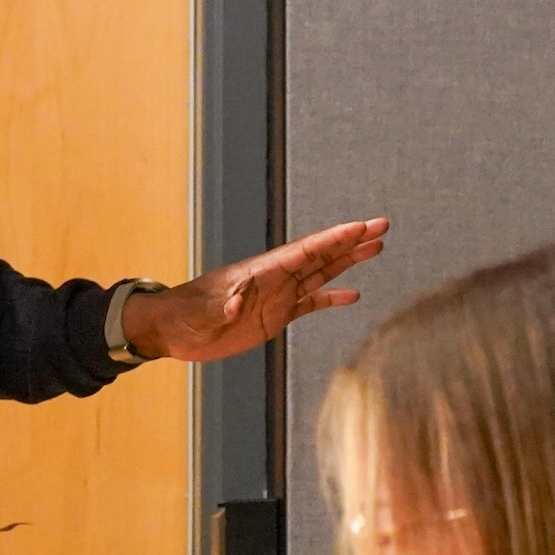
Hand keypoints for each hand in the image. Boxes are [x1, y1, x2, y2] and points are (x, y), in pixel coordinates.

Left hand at [121, 217, 388, 362]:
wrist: (171, 329)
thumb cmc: (183, 317)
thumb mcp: (201, 313)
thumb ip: (221, 307)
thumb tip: (237, 304)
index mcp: (261, 272)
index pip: (305, 251)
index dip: (334, 239)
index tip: (362, 226)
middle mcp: (274, 279)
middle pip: (321, 256)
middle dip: (352, 240)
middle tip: (383, 225)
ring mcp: (276, 296)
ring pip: (321, 274)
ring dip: (348, 261)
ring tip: (377, 247)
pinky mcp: (274, 315)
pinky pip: (310, 304)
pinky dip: (332, 298)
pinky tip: (354, 295)